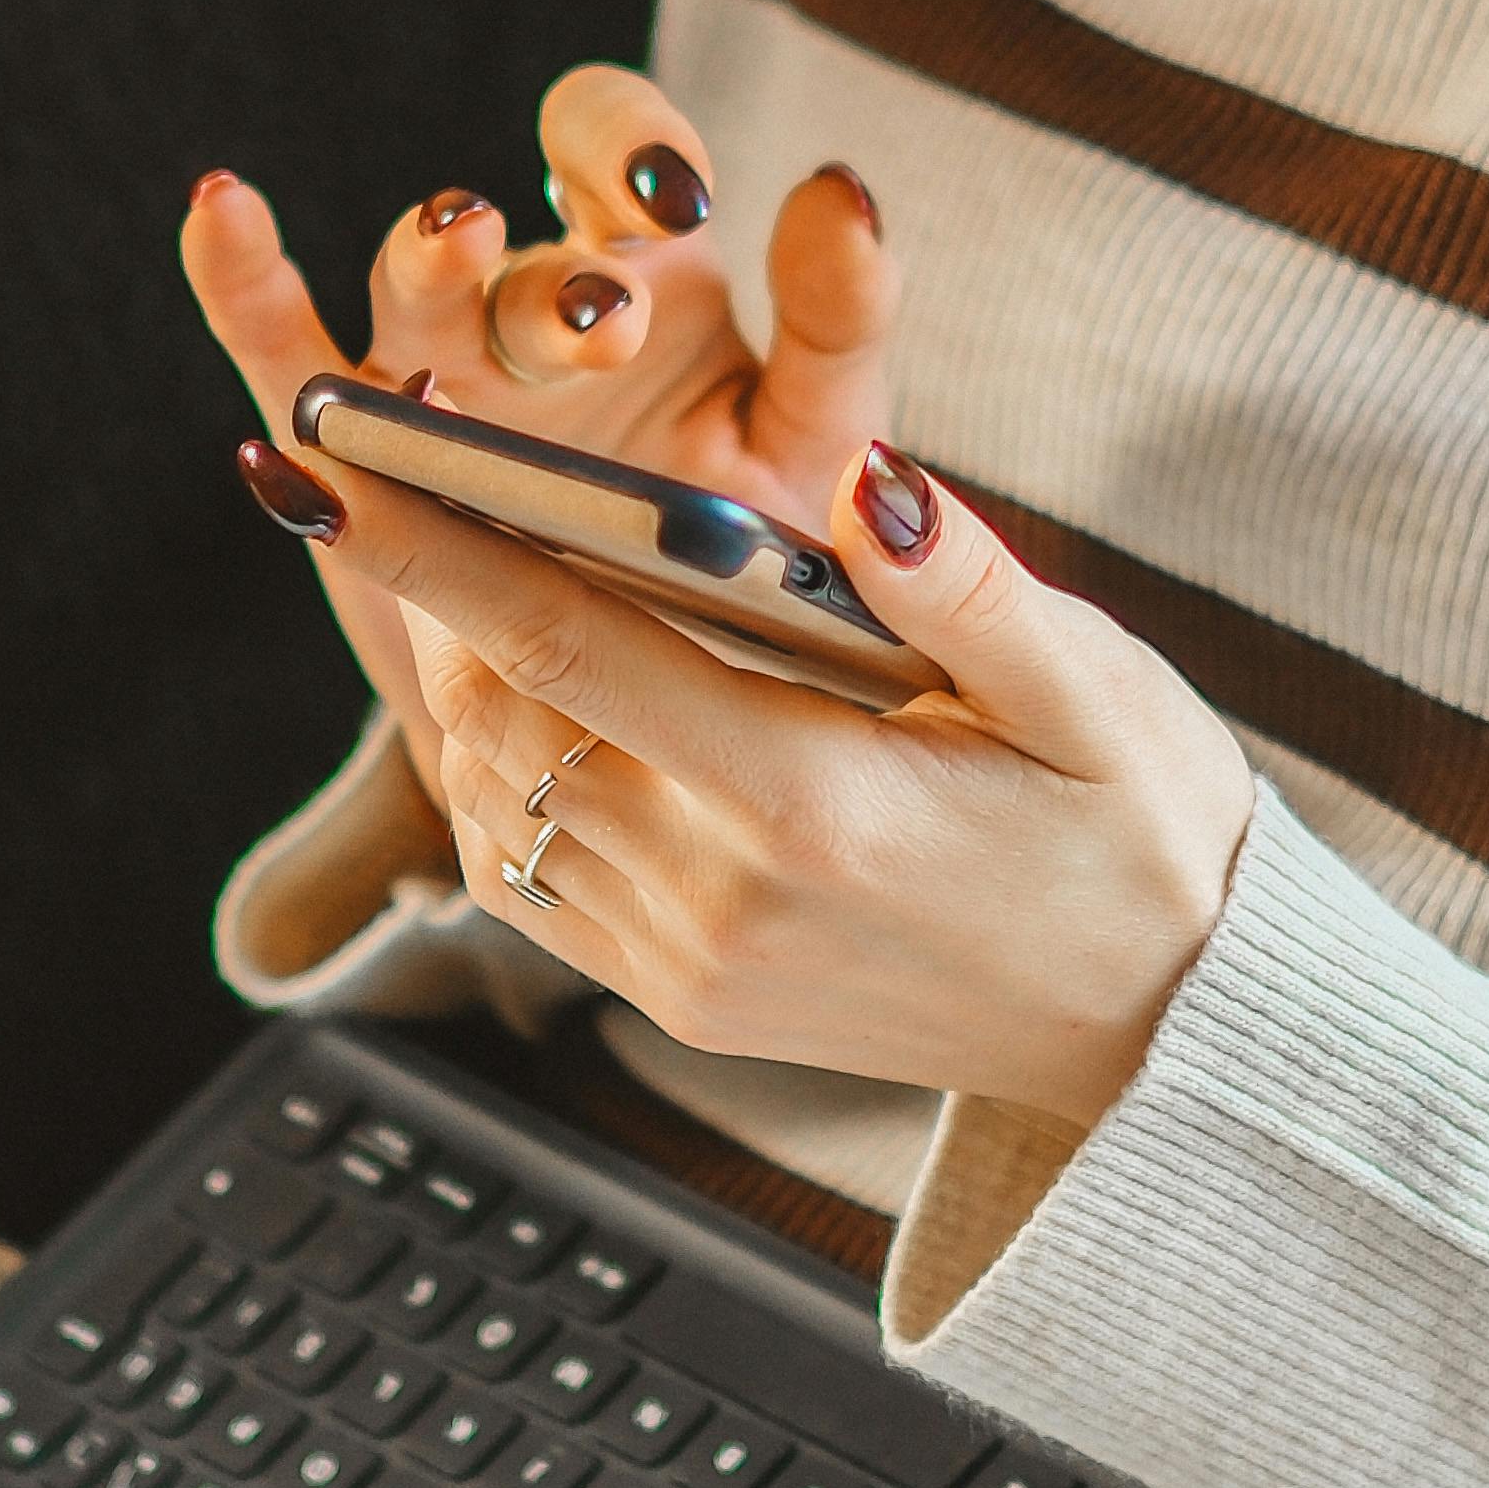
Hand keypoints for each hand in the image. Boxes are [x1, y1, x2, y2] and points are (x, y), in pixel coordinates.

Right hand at [178, 67, 900, 789]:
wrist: (656, 722)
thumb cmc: (747, 555)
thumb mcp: (812, 438)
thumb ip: (838, 316)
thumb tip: (838, 184)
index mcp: (646, 275)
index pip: (619, 155)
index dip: (632, 146)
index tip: (678, 195)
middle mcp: (526, 306)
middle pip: (518, 239)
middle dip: (556, 272)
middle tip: (606, 325)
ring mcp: (427, 371)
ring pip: (411, 290)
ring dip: (433, 267)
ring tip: (463, 246)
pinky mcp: (348, 449)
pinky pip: (283, 350)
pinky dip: (242, 280)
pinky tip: (221, 209)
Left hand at [245, 433, 1256, 1133]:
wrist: (1166, 1034)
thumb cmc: (1140, 828)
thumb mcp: (1095, 691)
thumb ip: (967, 585)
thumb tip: (863, 478)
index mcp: (812, 805)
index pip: (568, 647)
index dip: (430, 544)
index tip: (322, 456)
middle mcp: (723, 899)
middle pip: (499, 715)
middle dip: (421, 583)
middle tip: (374, 453)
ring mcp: (689, 965)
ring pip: (490, 796)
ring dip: (449, 675)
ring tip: (433, 550)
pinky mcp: (682, 1001)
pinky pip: (527, 875)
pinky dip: (494, 771)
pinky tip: (518, 687)